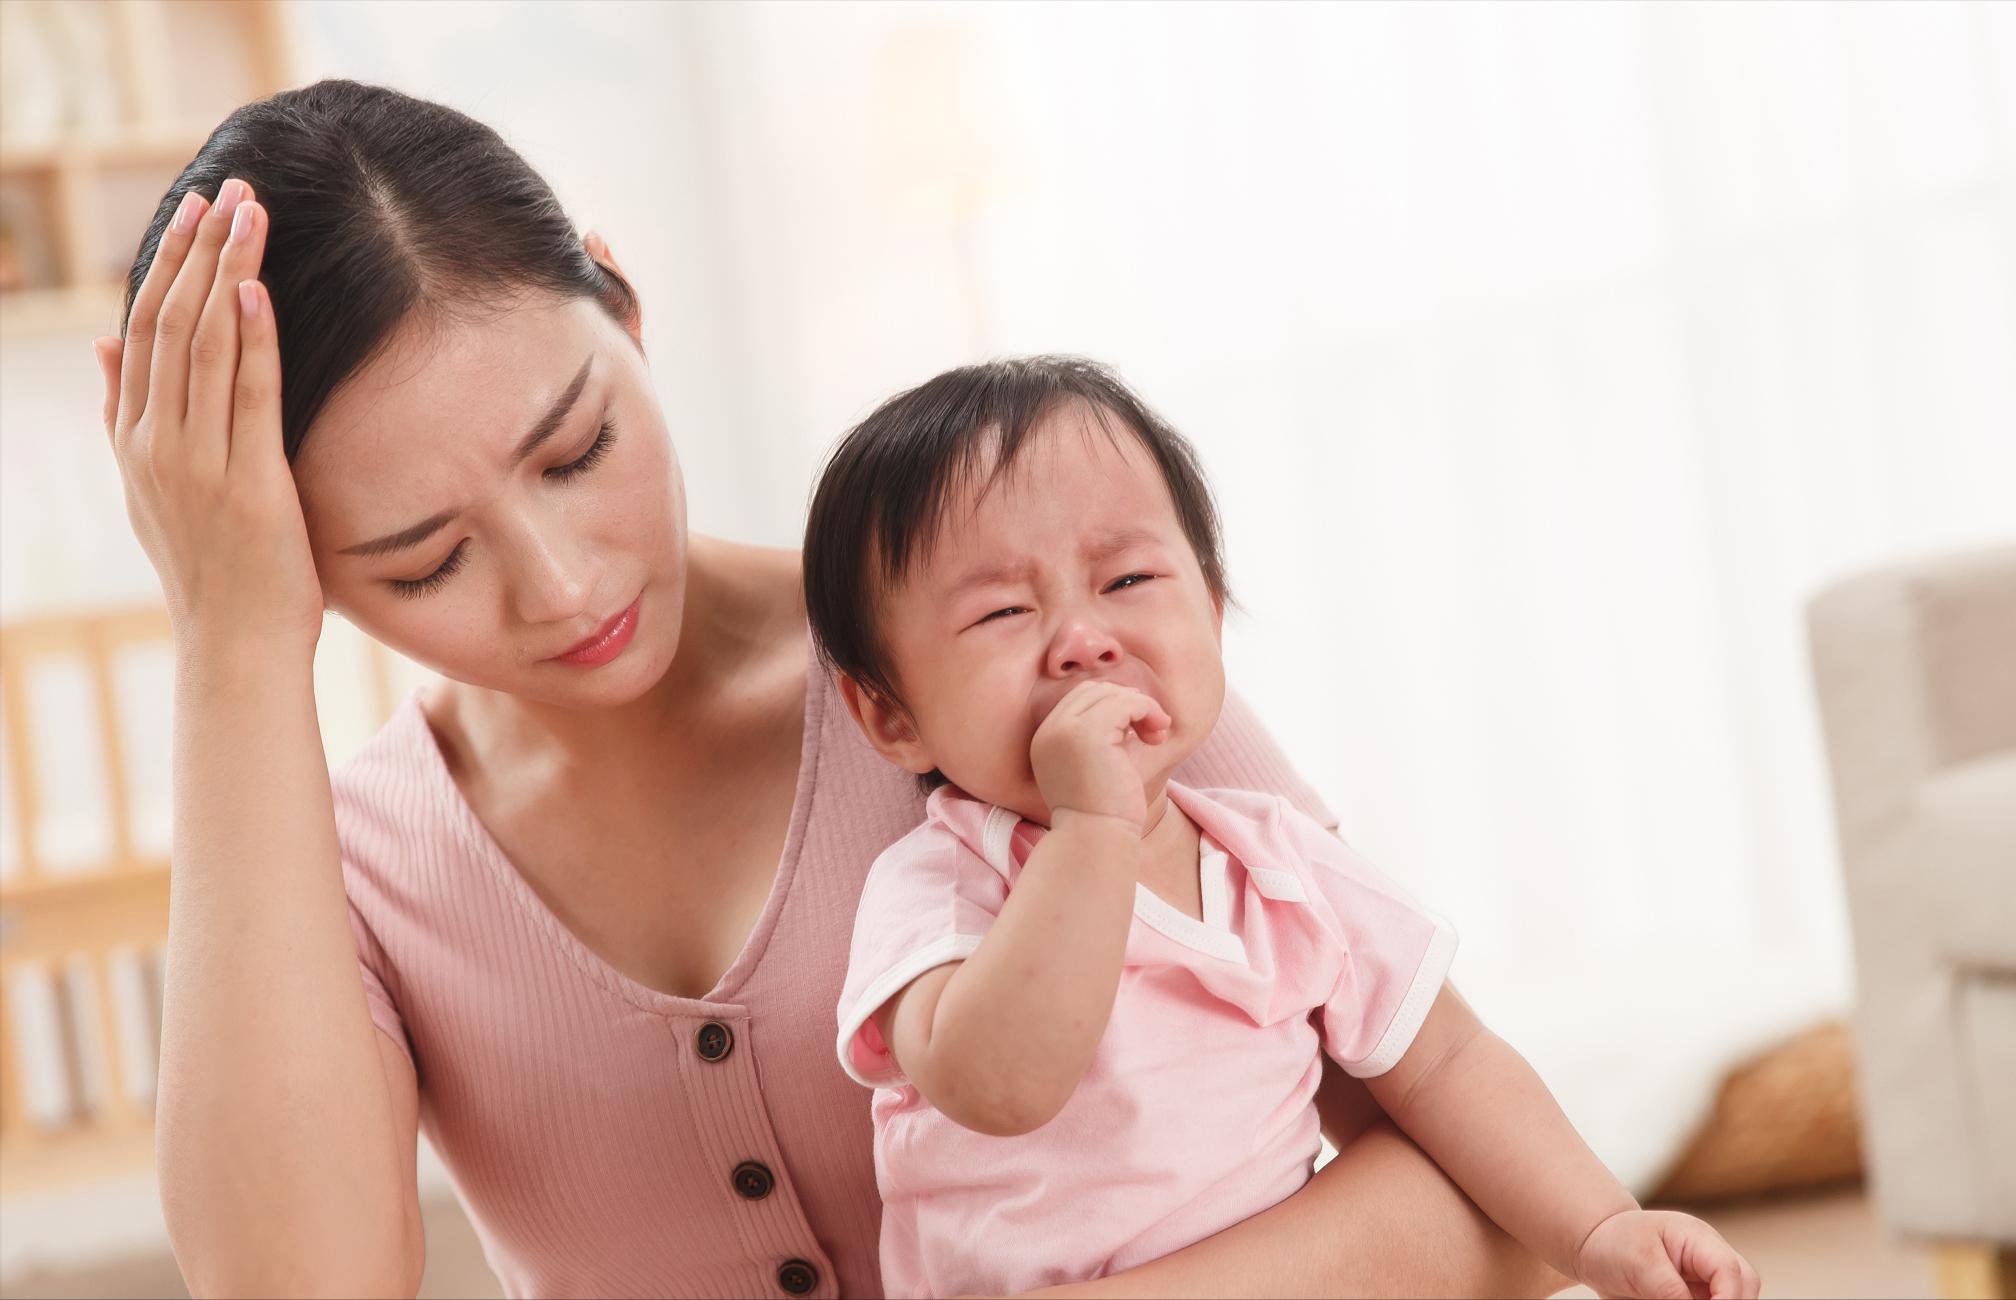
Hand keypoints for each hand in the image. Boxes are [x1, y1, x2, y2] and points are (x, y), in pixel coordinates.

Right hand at [93, 177, 323, 659]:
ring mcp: (196, 463)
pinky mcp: (246, 484)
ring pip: (204, 346)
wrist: (235, 649)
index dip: (168, 264)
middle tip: (227, 187)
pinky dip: (251, 339)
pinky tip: (256, 289)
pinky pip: (246, 396)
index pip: (144, 330)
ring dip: (228, 272)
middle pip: (169, 323)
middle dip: (198, 250)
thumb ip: (126, 415)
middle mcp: (155, 443)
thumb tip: (103, 346)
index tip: (194, 209)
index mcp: (134, 440)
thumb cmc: (215, 572)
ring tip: (249, 213)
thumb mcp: (153, 487)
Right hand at [1029, 680, 1171, 830]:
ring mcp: (1065, 730)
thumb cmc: (1102, 813)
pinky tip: (1157, 736)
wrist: (1095, 841)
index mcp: (1046, 739)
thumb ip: (1101, 736)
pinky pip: (1126, 703)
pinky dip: (1147, 711)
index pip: (1080, 699)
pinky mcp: (1088, 734)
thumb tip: (1130, 701)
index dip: (1113, 705)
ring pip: (1112, 693)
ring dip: (1142, 708)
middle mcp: (1050, 731)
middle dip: (1127, 702)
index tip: (1136, 730)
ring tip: (1156, 735)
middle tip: (1151, 731)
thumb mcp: (1094, 768)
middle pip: (1094, 690)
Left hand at [1575, 1208, 1760, 1298]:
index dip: (1729, 1297)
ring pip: (1733, 1299)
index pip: (1729, 1269)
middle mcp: (1709, 1259)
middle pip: (1744, 1286)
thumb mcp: (1639, 1262)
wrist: (1597, 1246)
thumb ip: (1669, 1290)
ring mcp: (1705, 1280)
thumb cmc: (1616, 1243)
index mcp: (1698, 1239)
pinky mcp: (1695, 1297)